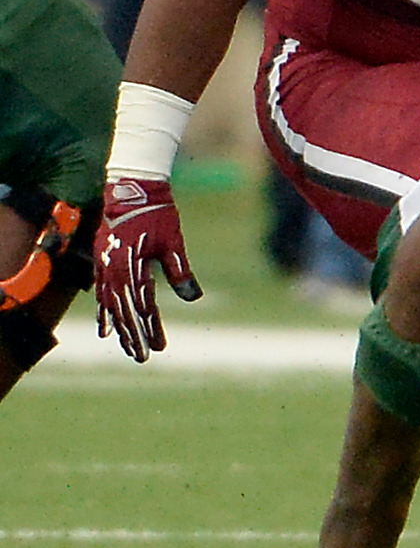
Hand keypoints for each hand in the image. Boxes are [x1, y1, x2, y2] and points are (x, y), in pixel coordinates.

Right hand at [94, 177, 201, 362]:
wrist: (133, 189)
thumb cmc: (158, 215)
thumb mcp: (173, 243)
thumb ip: (179, 272)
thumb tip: (192, 298)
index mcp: (132, 267)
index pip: (143, 306)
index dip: (151, 328)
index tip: (159, 347)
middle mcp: (113, 270)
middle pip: (124, 311)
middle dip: (133, 335)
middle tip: (143, 358)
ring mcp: (104, 266)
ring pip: (110, 305)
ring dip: (119, 328)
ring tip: (128, 348)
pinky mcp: (101, 261)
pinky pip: (99, 293)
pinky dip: (103, 312)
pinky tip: (105, 329)